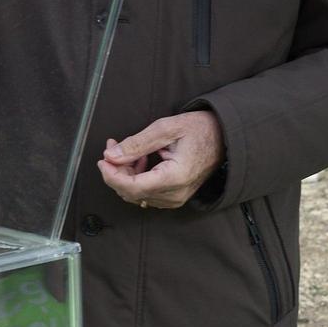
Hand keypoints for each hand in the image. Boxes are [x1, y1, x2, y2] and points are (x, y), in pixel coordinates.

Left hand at [98, 111, 223, 210]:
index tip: (103, 160)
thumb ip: (137, 144)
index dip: (112, 175)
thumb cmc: (200, 130)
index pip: (132, 187)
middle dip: (116, 171)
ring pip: (137, 194)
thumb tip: (111, 156)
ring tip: (129, 150)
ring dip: (126, 173)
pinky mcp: (175, 196)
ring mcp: (176, 198)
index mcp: (174, 177)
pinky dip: (137, 177)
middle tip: (113, 148)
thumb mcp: (166, 128)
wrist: (224, 138)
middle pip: (131, 192)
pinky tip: (141, 159)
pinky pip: (147, 193)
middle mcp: (175, 193)